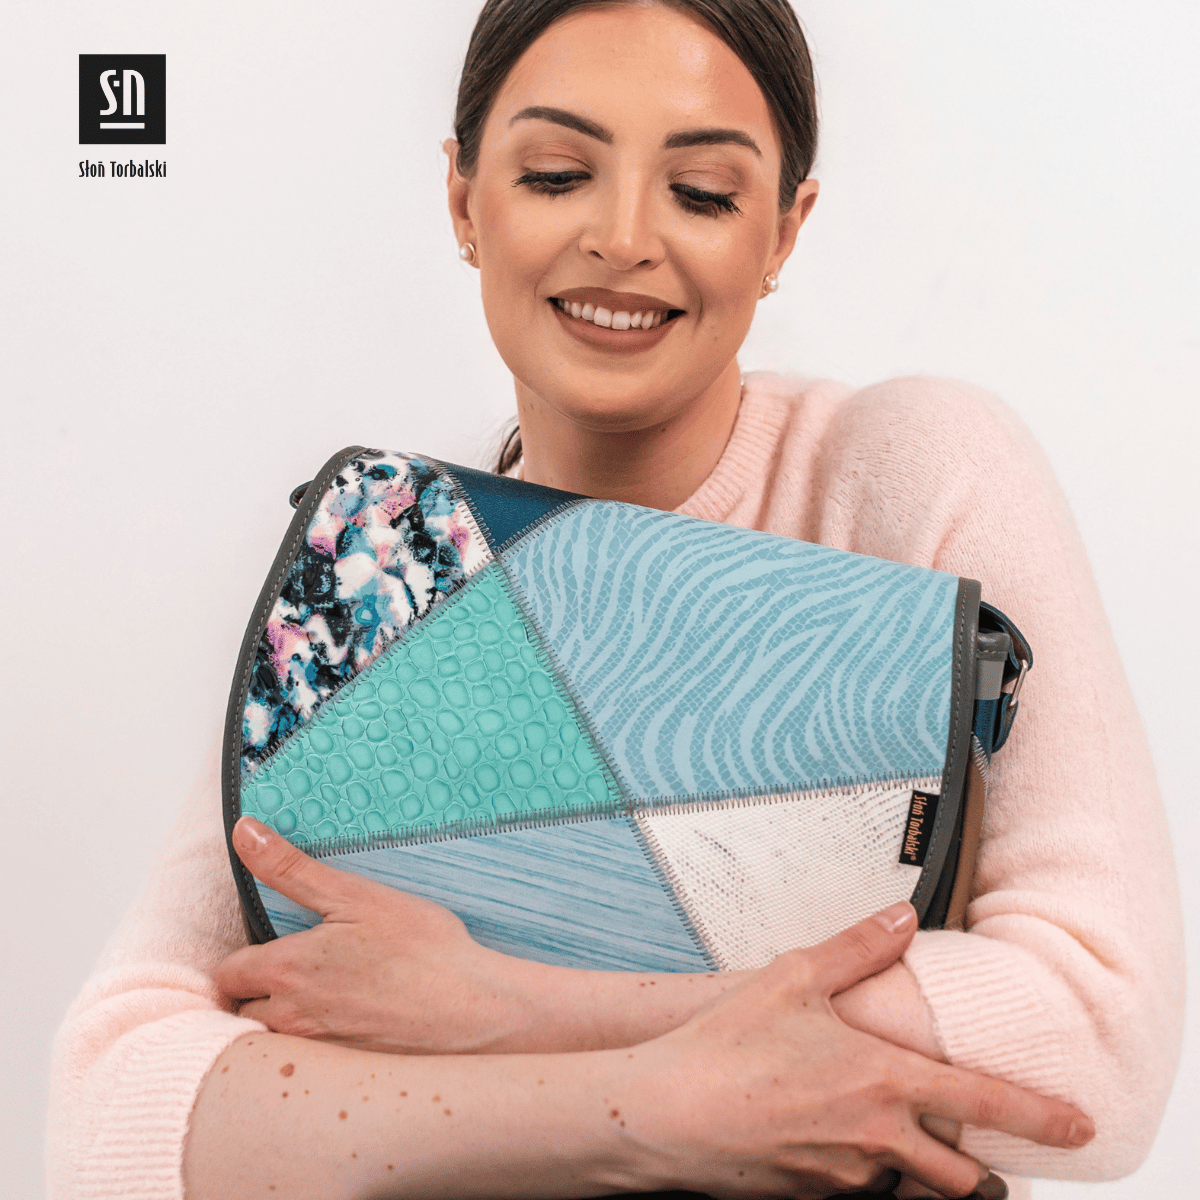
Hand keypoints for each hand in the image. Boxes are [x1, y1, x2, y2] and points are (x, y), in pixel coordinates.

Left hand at [216, 816, 553, 1053]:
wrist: (471, 1009)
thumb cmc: (420, 948)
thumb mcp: (354, 895)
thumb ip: (290, 868)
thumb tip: (243, 832)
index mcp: (286, 972)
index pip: (227, 973)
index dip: (241, 958)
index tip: (262, 946)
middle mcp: (290, 1020)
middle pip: (241, 1011)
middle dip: (254, 993)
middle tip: (289, 972)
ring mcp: (316, 1053)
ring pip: (272, 1040)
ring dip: (279, 1022)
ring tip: (319, 998)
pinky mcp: (342, 1074)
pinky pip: (307, 1063)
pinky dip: (314, 1045)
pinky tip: (348, 1022)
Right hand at [612, 905, 1092, 1198]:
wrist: (666, 1116)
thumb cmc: (725, 1048)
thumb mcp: (793, 978)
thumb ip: (857, 947)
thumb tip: (902, 919)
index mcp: (883, 1082)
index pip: (986, 1104)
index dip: (1041, 1118)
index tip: (1077, 1127)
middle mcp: (876, 1139)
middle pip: (961, 1176)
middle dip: (981, 1169)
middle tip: (988, 1156)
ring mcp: (845, 1177)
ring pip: (910, 1188)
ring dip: (923, 1173)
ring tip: (906, 1144)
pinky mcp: (811, 1196)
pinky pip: (858, 1191)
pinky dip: (865, 1171)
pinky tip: (831, 1137)